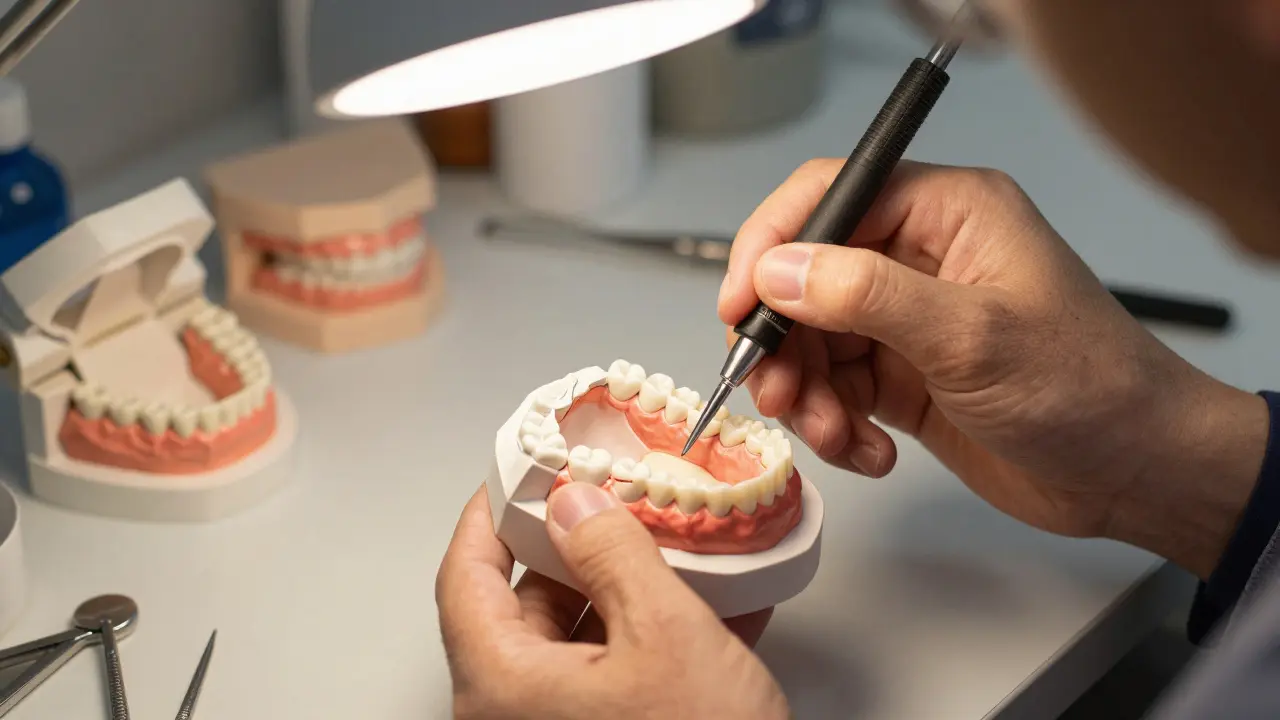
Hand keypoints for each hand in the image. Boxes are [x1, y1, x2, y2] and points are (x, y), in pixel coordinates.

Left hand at [436, 483, 788, 718]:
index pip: (464, 578)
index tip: (513, 474)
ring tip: (675, 543)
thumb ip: (614, 554)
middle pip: (523, 606)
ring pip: (579, 639)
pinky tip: (715, 603)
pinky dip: (657, 634)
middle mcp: (517, 715)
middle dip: (576, 547)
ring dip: (628, 588)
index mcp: (504, 686)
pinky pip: (618, 674)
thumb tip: (575, 503)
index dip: (487, 516)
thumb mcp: (665, 634)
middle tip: (610, 498)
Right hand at [718, 160, 1269, 577]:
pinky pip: (835, 388)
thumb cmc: (1088, 387)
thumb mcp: (971, 336)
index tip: (739, 305)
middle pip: (805, 278)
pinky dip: (836, 425)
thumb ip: (866, 296)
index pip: (828, 197)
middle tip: (777, 393)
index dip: (769, 245)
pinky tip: (871, 452)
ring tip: (835, 435)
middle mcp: (920, 257)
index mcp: (946, 213)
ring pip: (811, 340)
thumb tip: (778, 270)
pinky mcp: (905, 375)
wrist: (1135, 472)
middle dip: (783, 341)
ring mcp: (909, 319)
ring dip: (806, 394)